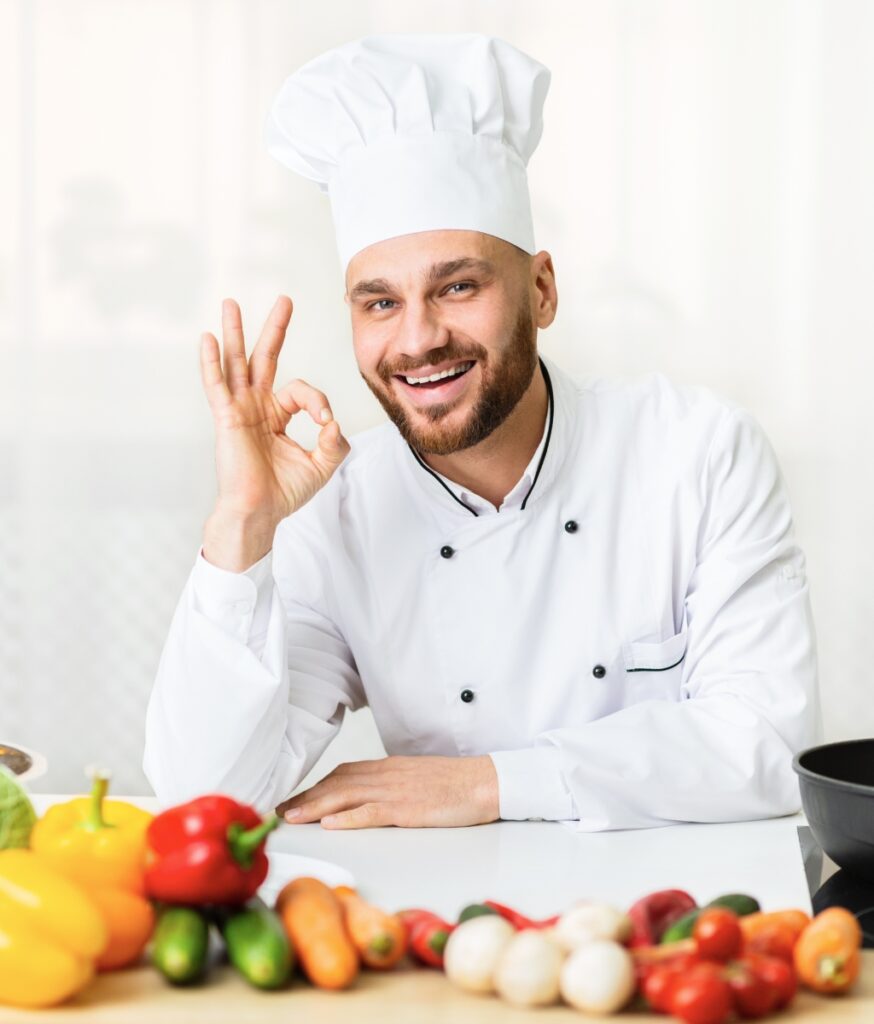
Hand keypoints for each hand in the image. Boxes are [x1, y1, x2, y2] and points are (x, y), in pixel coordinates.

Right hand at [200, 296, 350, 569]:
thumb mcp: (322, 465)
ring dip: (235, 332)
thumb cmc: (284, 493)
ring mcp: (240, 409)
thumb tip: (333, 421)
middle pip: (266, 358)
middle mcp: (257, 407)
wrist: (260, 512)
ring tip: (230, 303)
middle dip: (275, 328)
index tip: (325, 425)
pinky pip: (217, 385)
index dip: (318, 403)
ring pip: (238, 363)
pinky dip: (211, 362)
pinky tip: (208, 338)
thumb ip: (334, 442)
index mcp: (277, 415)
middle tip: (285, 299)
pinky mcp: (227, 418)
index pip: (301, 391)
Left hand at [276, 755, 499, 828]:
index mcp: (388, 768)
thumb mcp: (417, 779)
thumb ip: (392, 784)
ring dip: (315, 807)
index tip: (295, 799)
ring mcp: (396, 791)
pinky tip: (331, 825)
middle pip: (337, 783)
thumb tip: (370, 797)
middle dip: (306, 797)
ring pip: (347, 796)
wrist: (485, 781)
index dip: (316, 786)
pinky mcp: (408, 808)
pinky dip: (349, 818)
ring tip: (291, 818)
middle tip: (280, 811)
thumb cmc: (455, 784)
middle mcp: (386, 775)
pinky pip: (373, 812)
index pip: (343, 774)